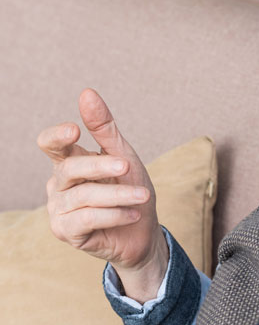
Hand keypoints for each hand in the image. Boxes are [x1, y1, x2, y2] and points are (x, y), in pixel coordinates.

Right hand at [39, 88, 167, 300]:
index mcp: (69, 160)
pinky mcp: (65, 231)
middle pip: (70, 167)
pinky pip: (85, 218)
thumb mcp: (124, 155)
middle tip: (127, 166)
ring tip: (142, 196)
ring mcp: (58, 208)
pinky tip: (133, 214)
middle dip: (101, 166)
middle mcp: (58, 183)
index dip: (57, 136)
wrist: (143, 231)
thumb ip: (104, 127)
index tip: (75, 130)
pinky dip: (114, 214)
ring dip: (118, 195)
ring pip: (82, 195)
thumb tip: (86, 93)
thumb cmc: (131, 189)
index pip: (50, 143)